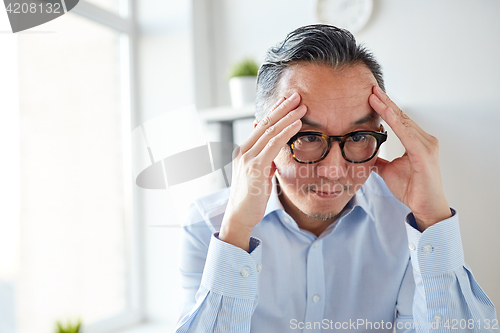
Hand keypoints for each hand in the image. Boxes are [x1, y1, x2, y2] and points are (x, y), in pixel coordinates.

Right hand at [219, 92, 306, 250]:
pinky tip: (297, 124)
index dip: (275, 112)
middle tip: (297, 95)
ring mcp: (248, 158)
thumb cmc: (250, 198)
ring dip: (288, 116)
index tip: (287, 102)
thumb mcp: (258, 175)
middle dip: (282, 108)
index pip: (260, 126)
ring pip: (270, 131)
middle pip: (265, 123)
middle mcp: (243, 151)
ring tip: (302, 106)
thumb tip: (274, 153)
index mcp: (243, 151)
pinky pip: (273, 144)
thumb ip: (264, 161)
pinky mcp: (255, 167)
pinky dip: (286, 132)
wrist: (239, 216)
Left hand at [369, 86, 451, 230]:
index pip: (399, 120)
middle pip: (401, 116)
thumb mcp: (388, 171)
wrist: (424, 206)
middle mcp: (424, 139)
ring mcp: (425, 145)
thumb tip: (368, 155)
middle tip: (371, 88)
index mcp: (416, 142)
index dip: (386, 108)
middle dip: (385, 102)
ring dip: (388, 107)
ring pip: (403, 122)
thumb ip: (379, 161)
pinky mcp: (423, 153)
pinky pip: (407, 134)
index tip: (371, 96)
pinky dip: (395, 122)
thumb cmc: (412, 188)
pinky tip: (385, 112)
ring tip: (374, 96)